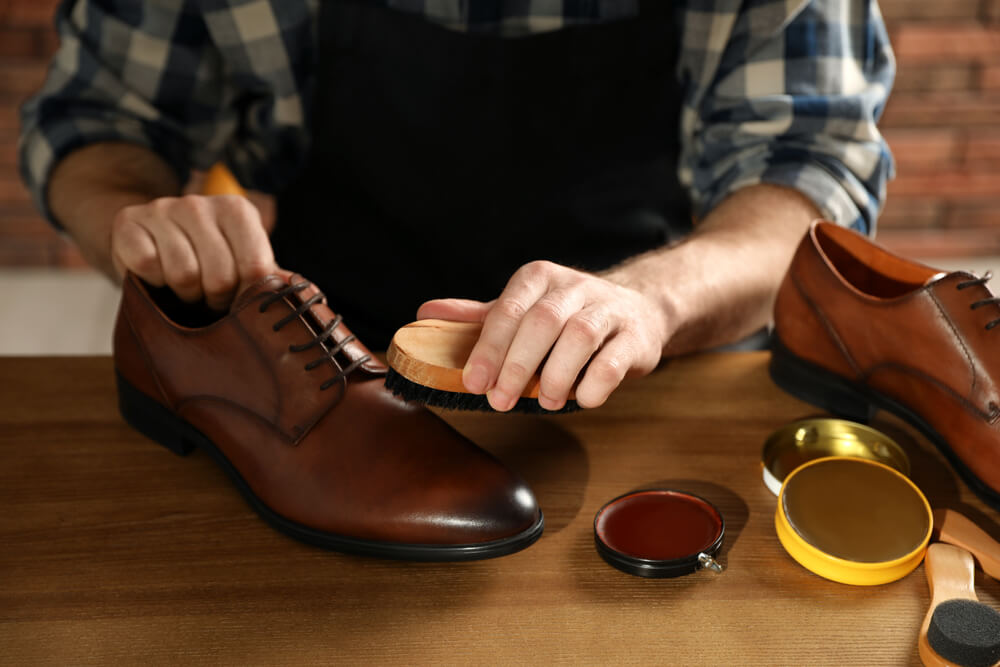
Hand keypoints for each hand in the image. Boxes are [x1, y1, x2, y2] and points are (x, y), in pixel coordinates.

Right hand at [110, 194, 276, 310]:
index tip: (240, 299)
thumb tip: (296, 290)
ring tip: (186, 288)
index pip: (256, 268)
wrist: (148, 239)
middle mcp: (199, 203)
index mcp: (237, 210)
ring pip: (184, 275)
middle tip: (210, 297)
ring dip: (186, 294)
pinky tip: (158, 276)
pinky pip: (148, 267)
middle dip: (217, 299)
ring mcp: (162, 209)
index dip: (248, 297)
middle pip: (220, 277)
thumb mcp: (240, 262)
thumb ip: (268, 275)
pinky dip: (153, 283)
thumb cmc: (205, 259)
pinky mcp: (128, 223)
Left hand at [417, 260, 669, 410]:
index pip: (509, 309)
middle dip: (517, 365)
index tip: (473, 381)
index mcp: (539, 278)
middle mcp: (574, 287)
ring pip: (580, 336)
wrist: (638, 309)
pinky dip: (596, 383)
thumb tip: (424, 314)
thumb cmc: (568, 315)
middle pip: (542, 322)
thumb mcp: (523, 308)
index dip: (489, 347)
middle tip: (501, 401)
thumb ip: (480, 316)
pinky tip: (582, 399)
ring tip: (547, 402)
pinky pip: (615, 359)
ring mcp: (608, 309)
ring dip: (557, 375)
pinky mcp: (635, 336)